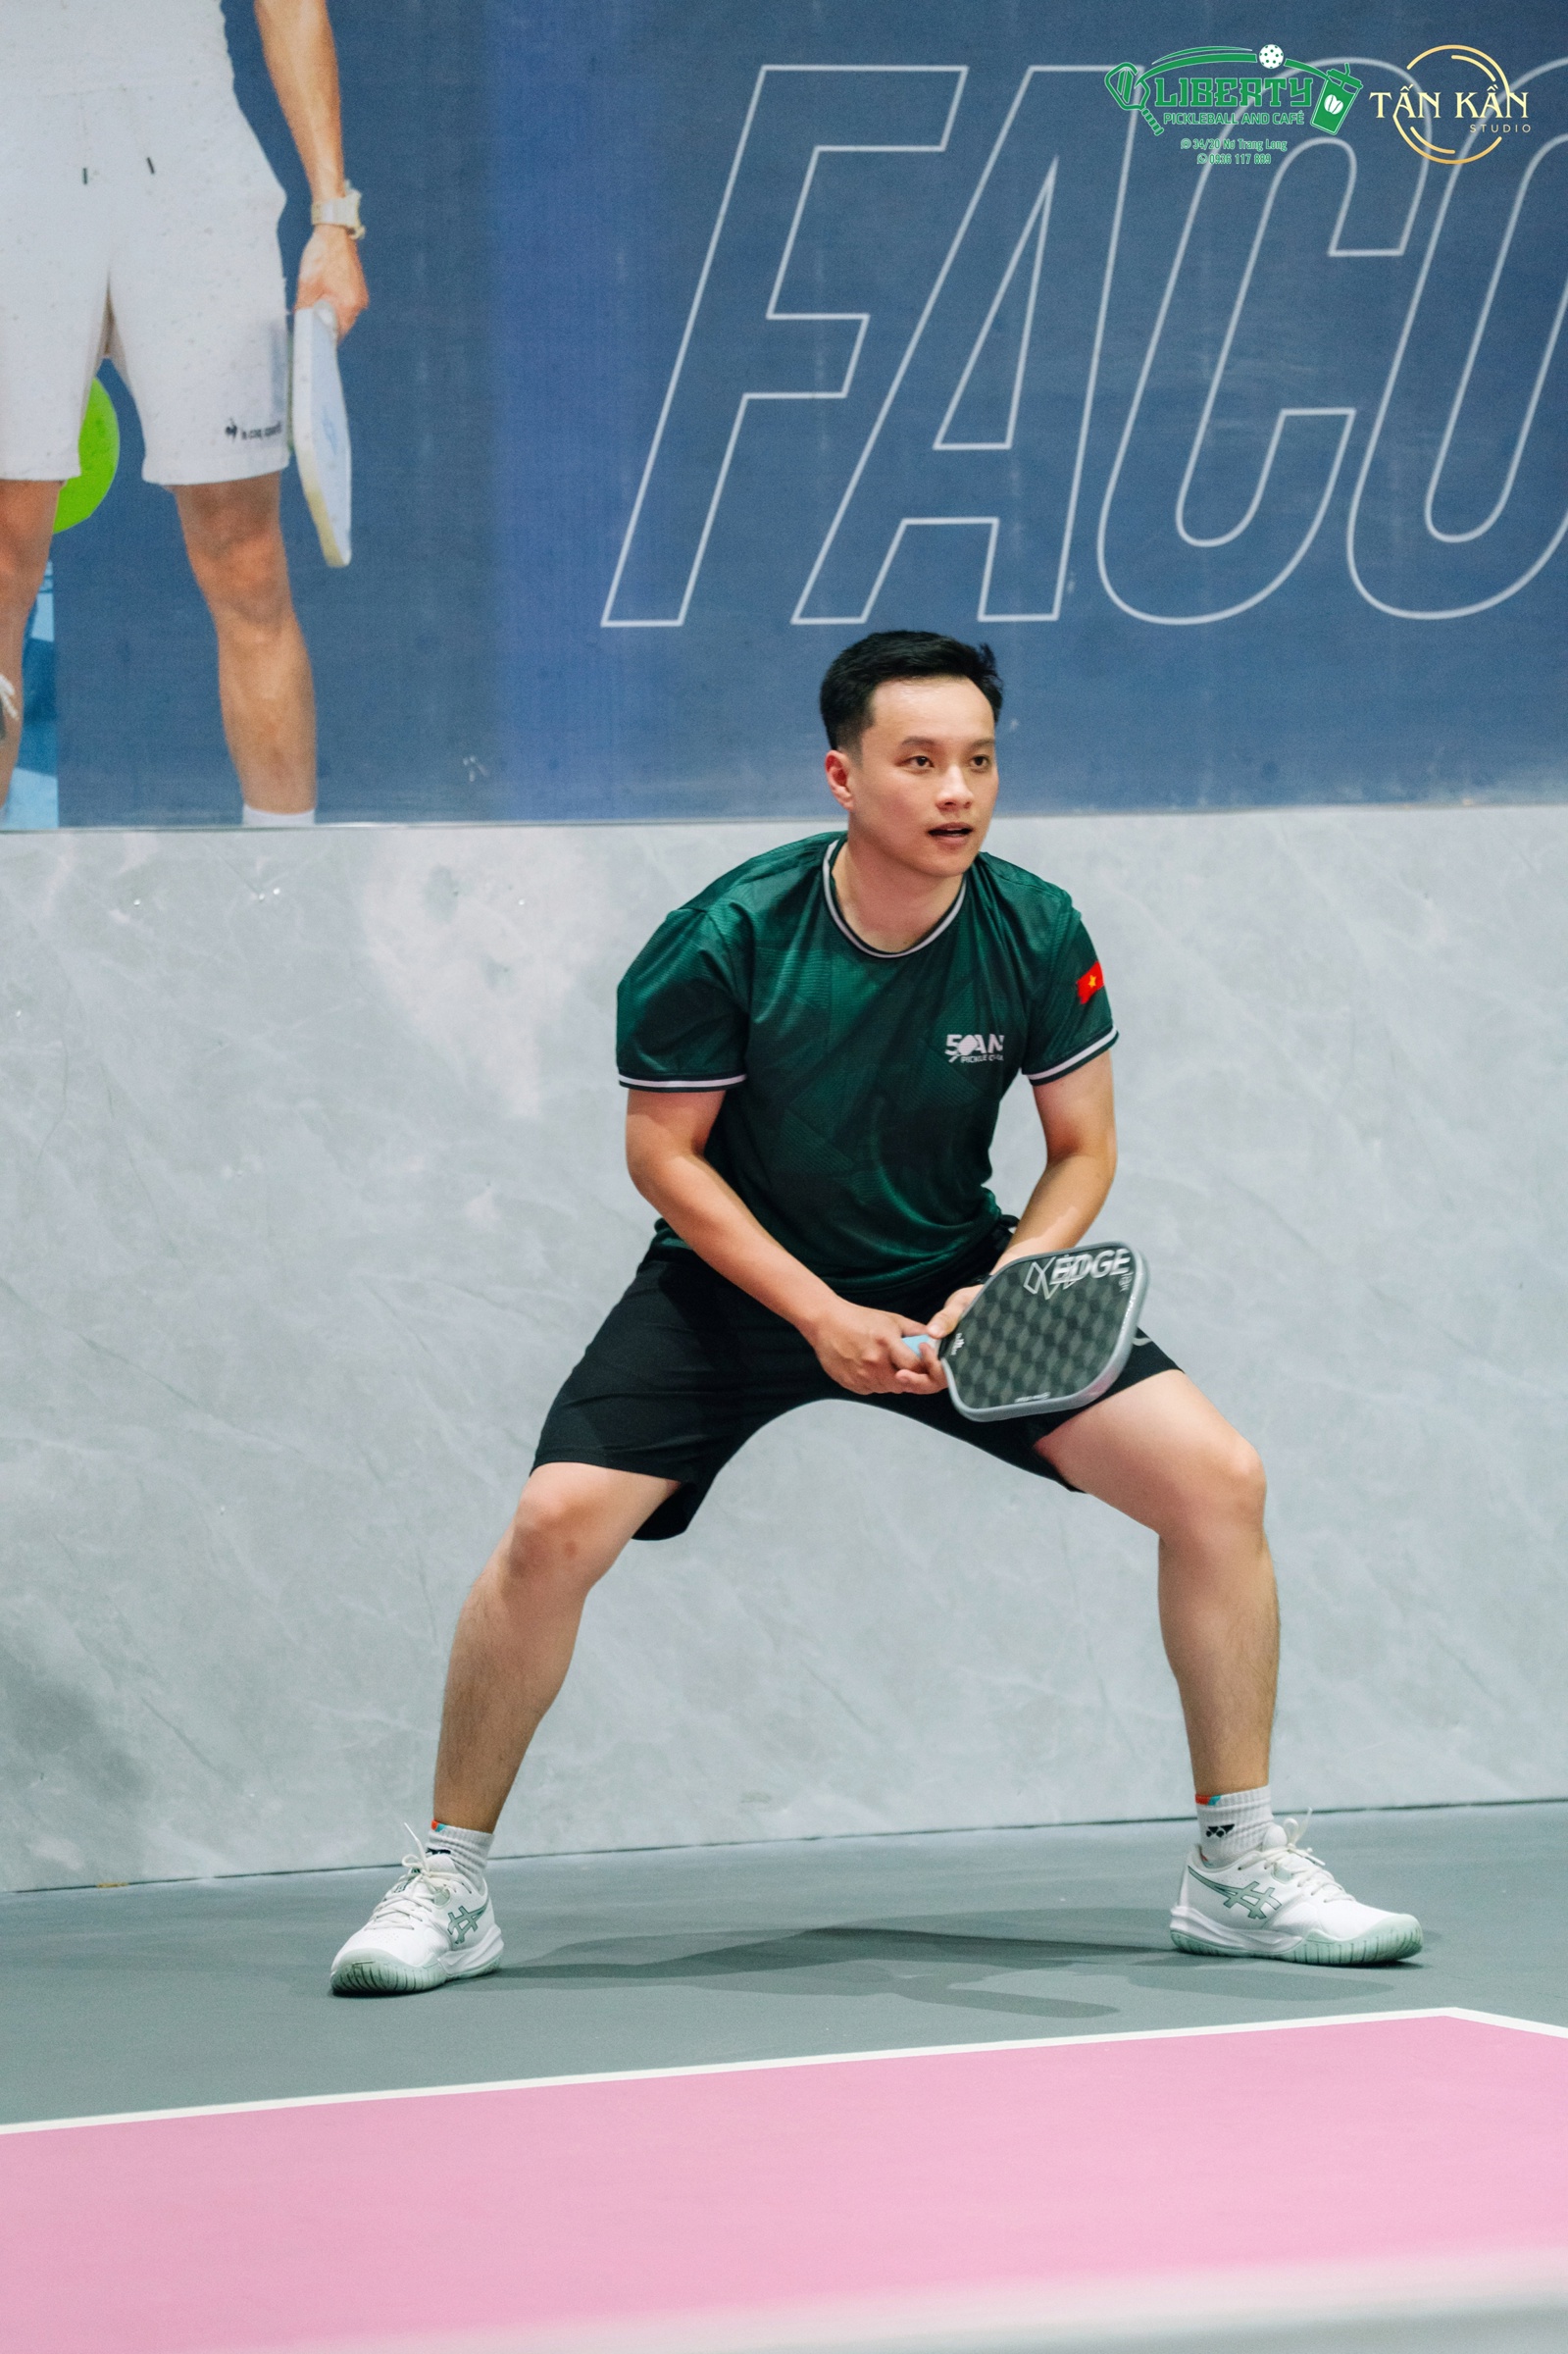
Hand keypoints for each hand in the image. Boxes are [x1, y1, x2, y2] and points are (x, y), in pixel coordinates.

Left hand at [296, 227, 367, 337]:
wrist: (334, 230)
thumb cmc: (322, 254)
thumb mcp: (307, 283)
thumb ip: (303, 307)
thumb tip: (300, 323)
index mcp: (348, 306)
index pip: (336, 335)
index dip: (322, 339)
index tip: (312, 340)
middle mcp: (358, 304)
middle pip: (340, 326)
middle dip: (324, 325)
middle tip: (308, 322)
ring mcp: (360, 296)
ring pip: (342, 314)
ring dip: (329, 313)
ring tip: (315, 303)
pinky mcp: (358, 288)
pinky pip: (345, 303)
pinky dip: (334, 303)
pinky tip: (324, 293)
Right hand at [802, 1299, 944, 1395]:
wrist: (825, 1322)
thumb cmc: (859, 1318)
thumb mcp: (891, 1319)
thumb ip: (915, 1331)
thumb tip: (936, 1340)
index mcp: (887, 1344)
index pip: (916, 1367)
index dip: (922, 1367)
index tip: (920, 1362)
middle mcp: (874, 1363)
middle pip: (904, 1384)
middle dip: (908, 1376)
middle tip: (901, 1364)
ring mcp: (861, 1376)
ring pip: (888, 1389)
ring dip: (891, 1380)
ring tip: (882, 1362)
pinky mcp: (850, 1384)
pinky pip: (872, 1390)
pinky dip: (874, 1382)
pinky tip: (867, 1366)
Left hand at [911, 1282, 984, 1393]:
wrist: (979, 1301)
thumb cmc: (975, 1301)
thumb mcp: (962, 1304)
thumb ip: (948, 1318)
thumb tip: (932, 1333)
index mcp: (970, 1354)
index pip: (952, 1373)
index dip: (935, 1368)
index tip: (923, 1347)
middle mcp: (962, 1365)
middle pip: (940, 1383)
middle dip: (920, 1382)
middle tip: (901, 1375)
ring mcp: (952, 1365)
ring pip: (933, 1382)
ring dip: (916, 1381)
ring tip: (899, 1374)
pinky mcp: (942, 1362)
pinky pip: (929, 1375)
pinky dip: (917, 1374)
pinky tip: (902, 1369)